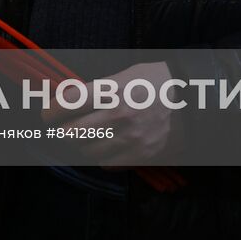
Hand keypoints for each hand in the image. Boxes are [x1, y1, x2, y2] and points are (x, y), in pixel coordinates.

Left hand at [58, 60, 176, 166]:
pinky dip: (101, 158)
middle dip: (62, 131)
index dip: (51, 110)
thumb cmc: (155, 81)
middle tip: (61, 128)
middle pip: (73, 132)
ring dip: (81, 145)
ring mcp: (131, 138)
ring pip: (88, 151)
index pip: (69, 103)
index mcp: (113, 90)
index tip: (47, 114)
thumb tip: (66, 98)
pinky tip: (104, 148)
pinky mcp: (141, 155)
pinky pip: (108, 164)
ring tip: (83, 137)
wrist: (193, 98)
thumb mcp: (125, 74)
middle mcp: (119, 116)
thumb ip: (96, 88)